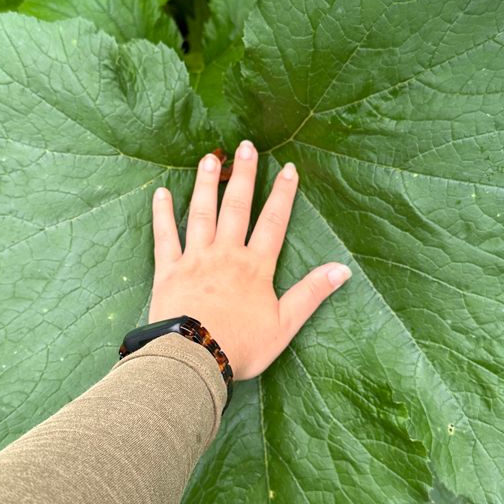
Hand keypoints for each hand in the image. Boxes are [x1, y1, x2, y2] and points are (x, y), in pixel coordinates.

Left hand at [148, 139, 350, 379]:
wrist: (195, 357)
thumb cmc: (241, 346)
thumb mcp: (285, 325)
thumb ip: (311, 293)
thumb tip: (342, 269)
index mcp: (256, 267)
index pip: (273, 222)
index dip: (282, 194)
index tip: (288, 168)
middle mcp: (226, 254)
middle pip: (237, 208)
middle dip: (243, 176)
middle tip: (246, 146)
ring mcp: (195, 259)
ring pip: (202, 213)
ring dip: (206, 185)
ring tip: (210, 158)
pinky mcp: (169, 270)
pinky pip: (165, 237)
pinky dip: (162, 214)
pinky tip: (160, 194)